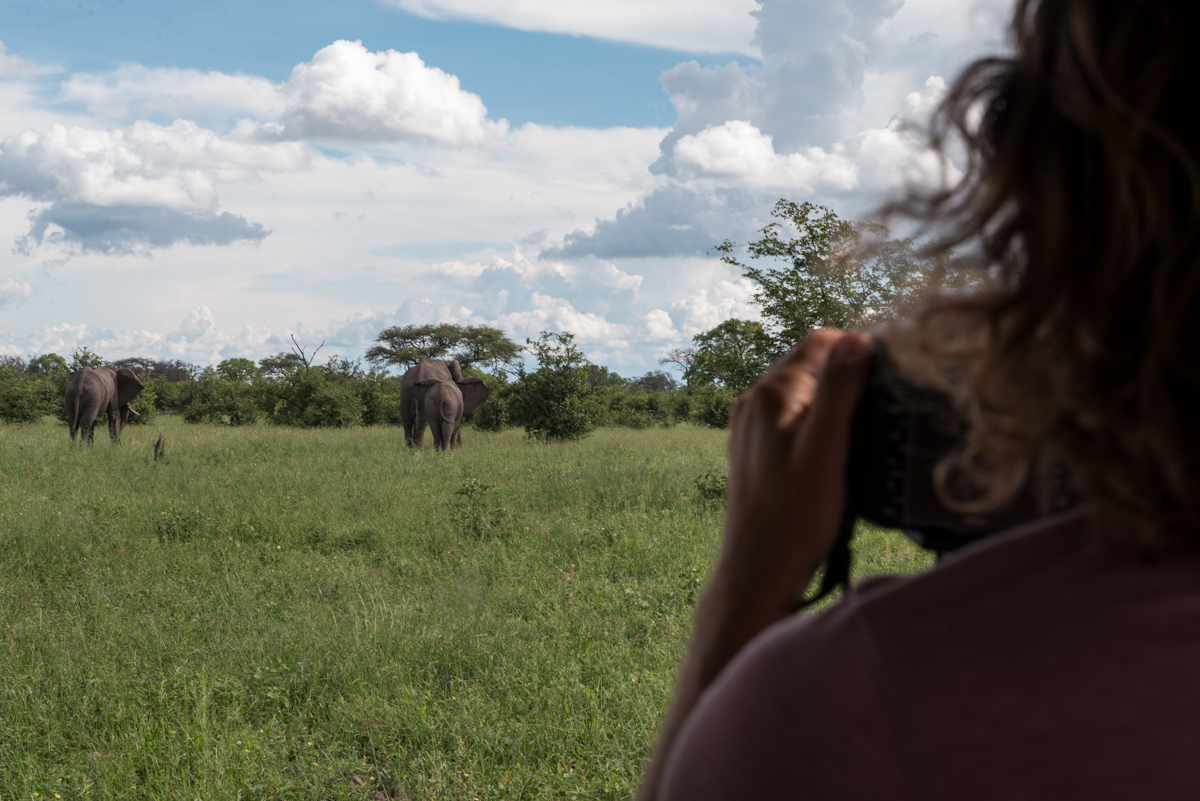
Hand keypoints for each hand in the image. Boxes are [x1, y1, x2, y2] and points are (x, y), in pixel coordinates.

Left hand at [635, 328, 870, 800]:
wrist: (759, 570)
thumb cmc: (795, 516)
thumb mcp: (827, 450)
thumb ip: (839, 391)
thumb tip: (856, 338)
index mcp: (770, 394)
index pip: (820, 342)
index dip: (858, 348)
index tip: (893, 370)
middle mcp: (753, 403)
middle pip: (810, 363)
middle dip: (848, 372)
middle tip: (887, 399)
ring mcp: (750, 427)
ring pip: (803, 392)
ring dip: (834, 399)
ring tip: (867, 425)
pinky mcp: (755, 451)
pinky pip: (793, 418)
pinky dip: (818, 421)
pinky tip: (839, 448)